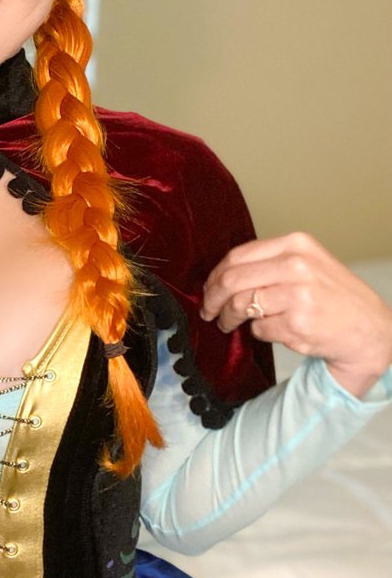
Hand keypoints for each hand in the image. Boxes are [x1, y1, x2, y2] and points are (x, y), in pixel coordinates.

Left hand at [200, 232, 391, 397]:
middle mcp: (297, 265)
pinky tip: (274, 331)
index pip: (238, 256)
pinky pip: (259, 329)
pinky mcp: (297, 323)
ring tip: (230, 325)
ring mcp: (297, 295)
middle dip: (213, 299)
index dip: (215, 276)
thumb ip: (269, 263)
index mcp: (296, 244)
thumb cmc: (334, 298)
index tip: (209, 289)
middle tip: (209, 311)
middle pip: (232, 280)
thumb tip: (222, 275)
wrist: (369, 329)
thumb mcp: (308, 264)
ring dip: (229, 319)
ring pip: (241, 305)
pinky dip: (259, 333)